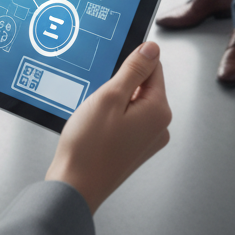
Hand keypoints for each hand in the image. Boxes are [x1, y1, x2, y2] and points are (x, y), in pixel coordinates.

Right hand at [45, 42, 171, 213]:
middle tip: (98, 98)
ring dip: (113, 100)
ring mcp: (148, 139)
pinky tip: (96, 126)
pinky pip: (127, 118)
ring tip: (95, 115)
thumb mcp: (110, 96)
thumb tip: (152, 48)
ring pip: (132, 101)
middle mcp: (160, 126)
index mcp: (159, 111)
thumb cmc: (89, 147)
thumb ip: (133, 69)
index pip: (153, 66)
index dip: (129, 62)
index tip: (110, 72)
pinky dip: (111, 116)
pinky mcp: (135, 147)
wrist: (75, 186)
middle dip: (119, 84)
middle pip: (143, 84)